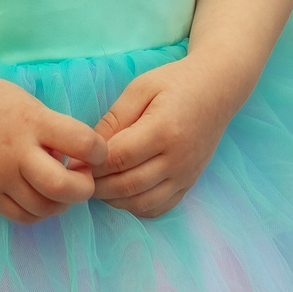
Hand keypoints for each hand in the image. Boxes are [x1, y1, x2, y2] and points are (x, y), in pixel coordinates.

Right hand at [0, 68, 105, 224]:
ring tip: (58, 186)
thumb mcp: (23, 102)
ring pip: (45, 208)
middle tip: (81, 177)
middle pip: (64, 187)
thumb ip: (50, 127)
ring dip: (61, 202)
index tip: (95, 151)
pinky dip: (38, 211)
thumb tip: (75, 156)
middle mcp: (17, 153)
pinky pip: (21, 216)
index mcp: (32, 122)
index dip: (99, 152)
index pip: (83, 143)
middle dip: (84, 188)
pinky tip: (38, 196)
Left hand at [91, 58, 252, 218]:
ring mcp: (186, 175)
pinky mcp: (190, 183)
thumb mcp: (141, 88)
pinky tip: (122, 193)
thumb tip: (90, 148)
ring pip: (141, 203)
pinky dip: (135, 207)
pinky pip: (159, 208)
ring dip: (113, 199)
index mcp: (164, 130)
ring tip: (98, 185)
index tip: (76, 160)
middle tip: (80, 176)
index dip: (92, 164)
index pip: (118, 158)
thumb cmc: (175, 83)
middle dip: (97, 185)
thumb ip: (115, 118)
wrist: (217, 90)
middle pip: (127, 185)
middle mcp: (178, 159)